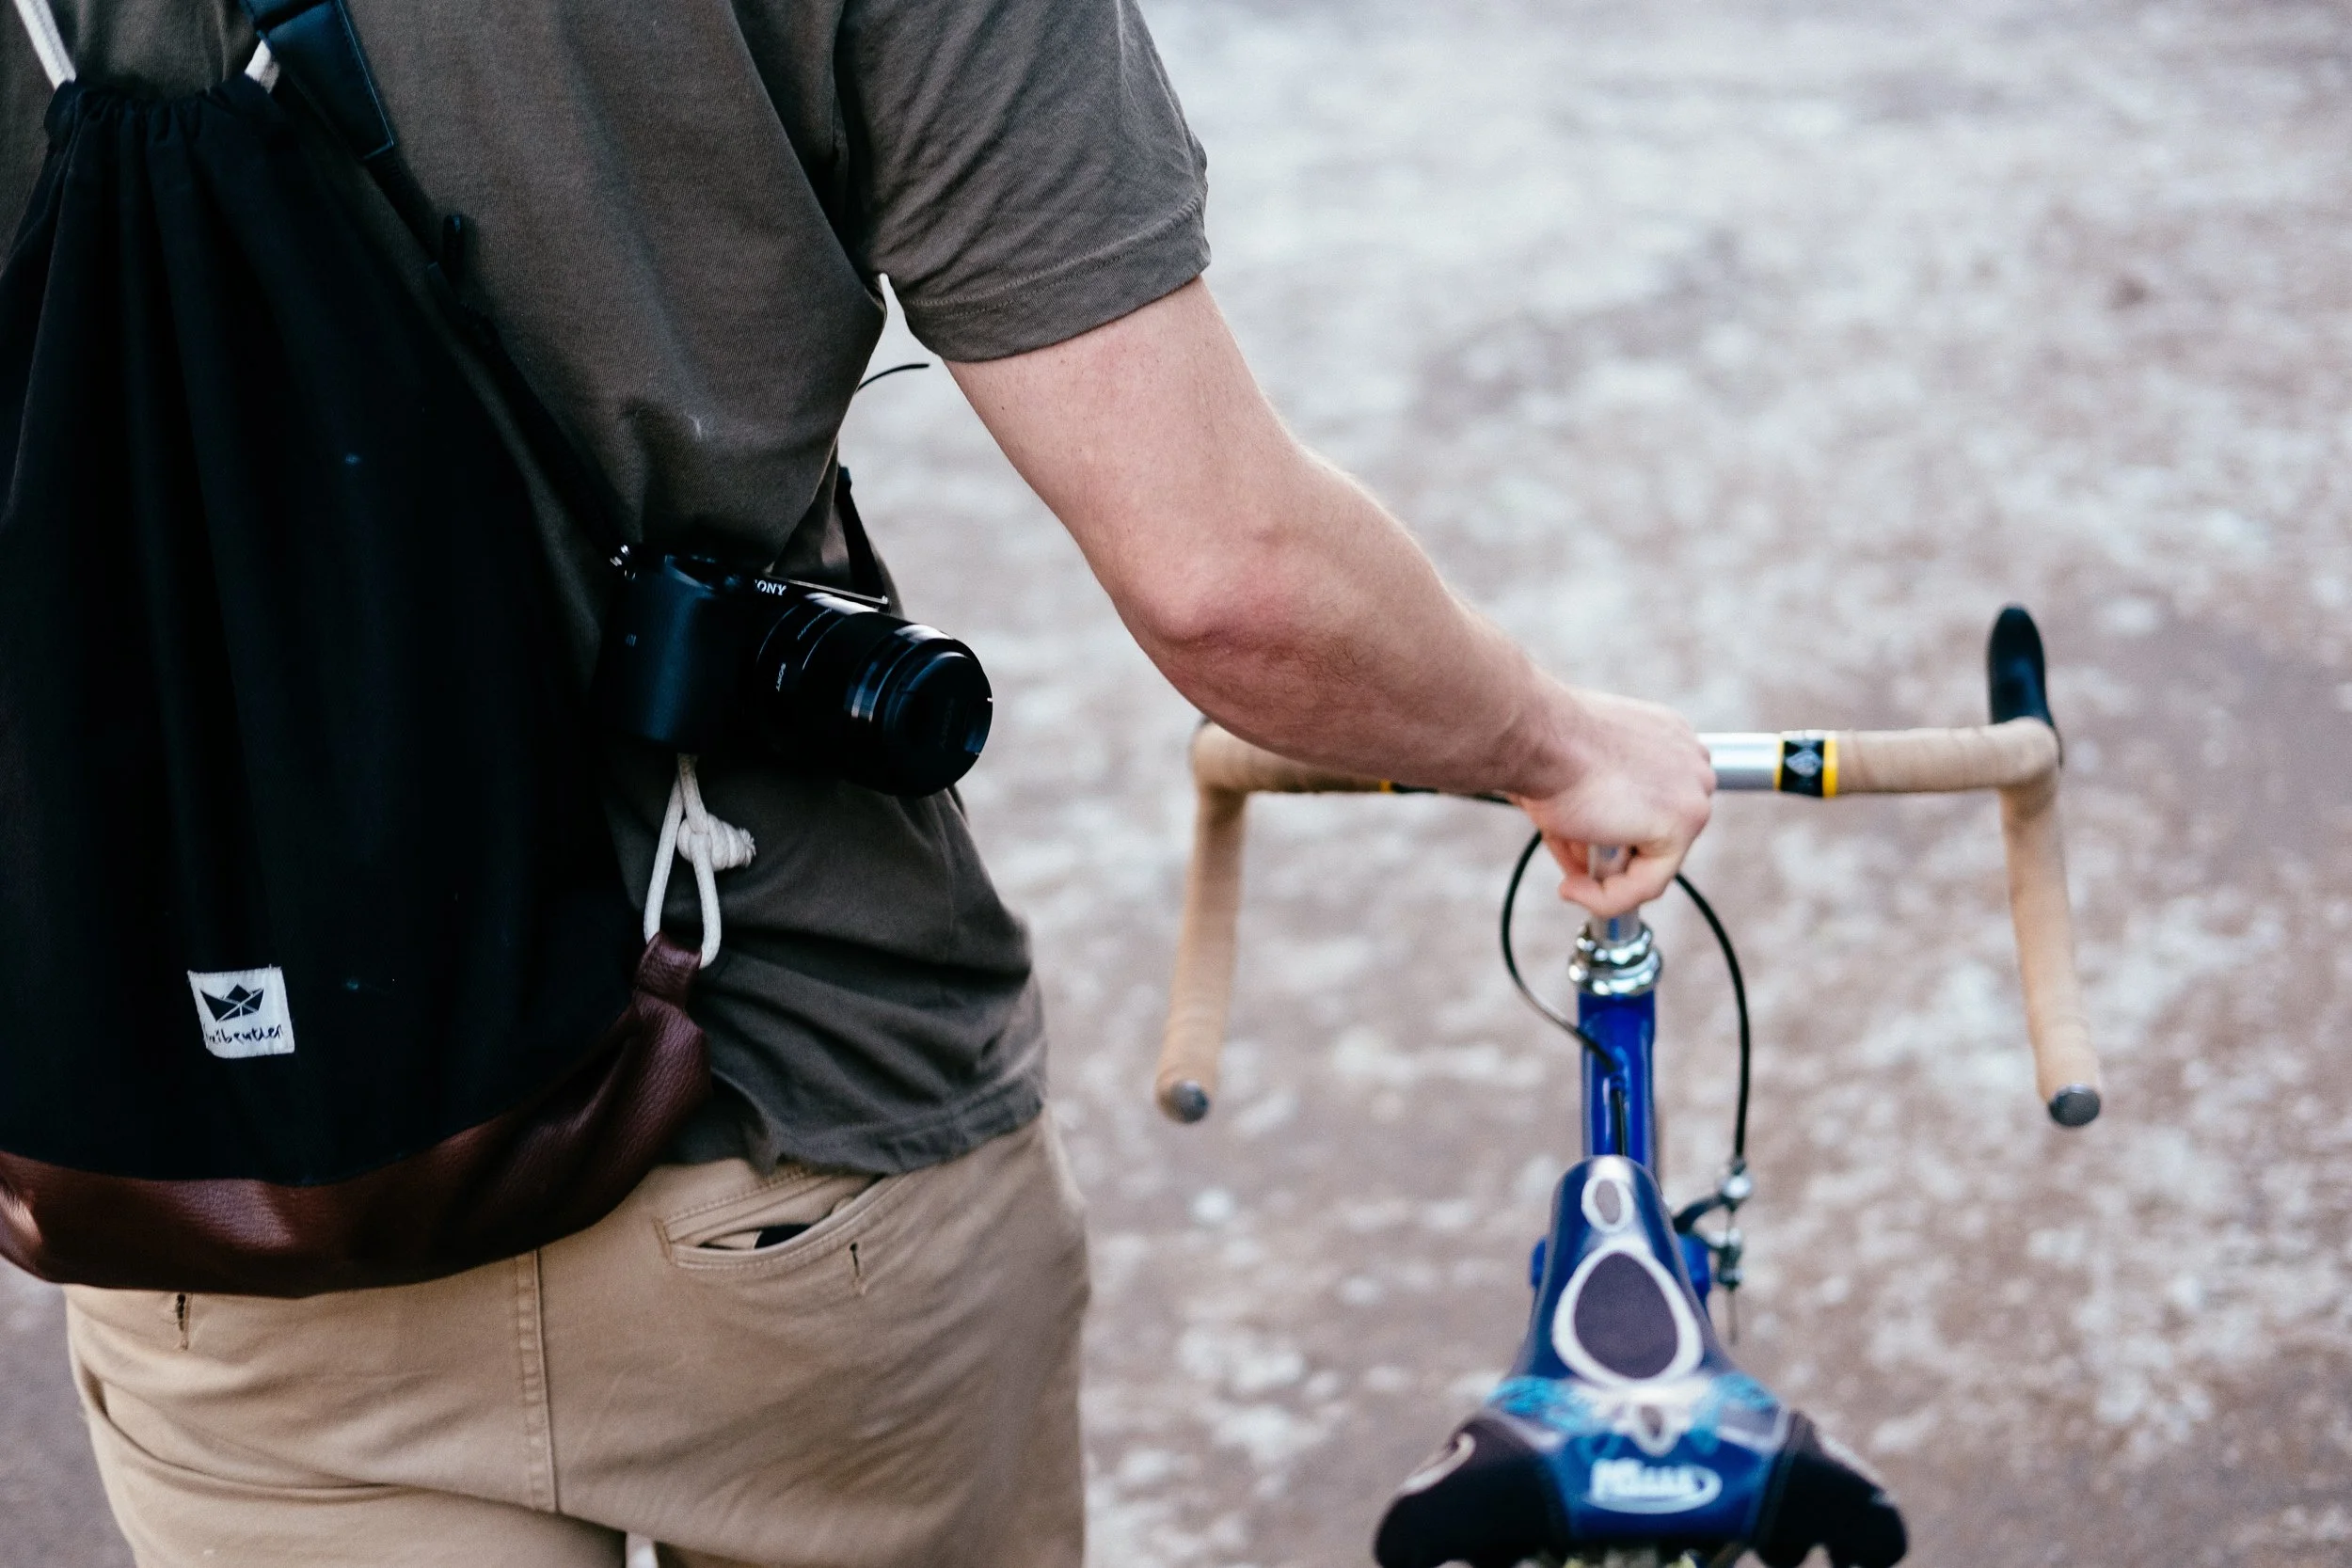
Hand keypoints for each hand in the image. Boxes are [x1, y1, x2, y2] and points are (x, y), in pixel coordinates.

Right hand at [1510, 689, 1714, 917]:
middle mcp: (1688, 758)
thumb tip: (1588, 849)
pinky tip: (1573, 887)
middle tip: (1571, 861)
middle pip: (1655, 831)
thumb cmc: (1542, 745)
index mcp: (1665, 737)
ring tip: (1567, 869)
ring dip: (1604, 875)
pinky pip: (1648, 883)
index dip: (1615, 832)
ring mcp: (1693, 789)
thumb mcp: (1574, 774)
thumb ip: (1597, 806)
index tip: (1581, 845)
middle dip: (1610, 853)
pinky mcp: (1683, 822)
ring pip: (1652, 862)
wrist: (1536, 735)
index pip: (1653, 801)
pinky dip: (1608, 897)